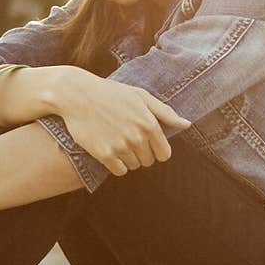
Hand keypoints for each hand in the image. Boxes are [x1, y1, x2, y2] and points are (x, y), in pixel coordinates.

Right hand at [56, 70, 190, 175]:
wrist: (77, 95)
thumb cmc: (111, 93)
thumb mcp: (140, 96)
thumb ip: (165, 112)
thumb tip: (187, 124)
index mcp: (149, 123)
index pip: (164, 154)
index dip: (157, 151)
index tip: (146, 144)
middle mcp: (137, 137)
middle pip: (148, 161)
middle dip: (141, 153)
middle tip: (127, 138)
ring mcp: (121, 147)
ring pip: (134, 166)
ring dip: (128, 158)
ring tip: (116, 141)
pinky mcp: (104, 154)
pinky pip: (119, 171)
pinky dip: (116, 164)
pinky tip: (109, 150)